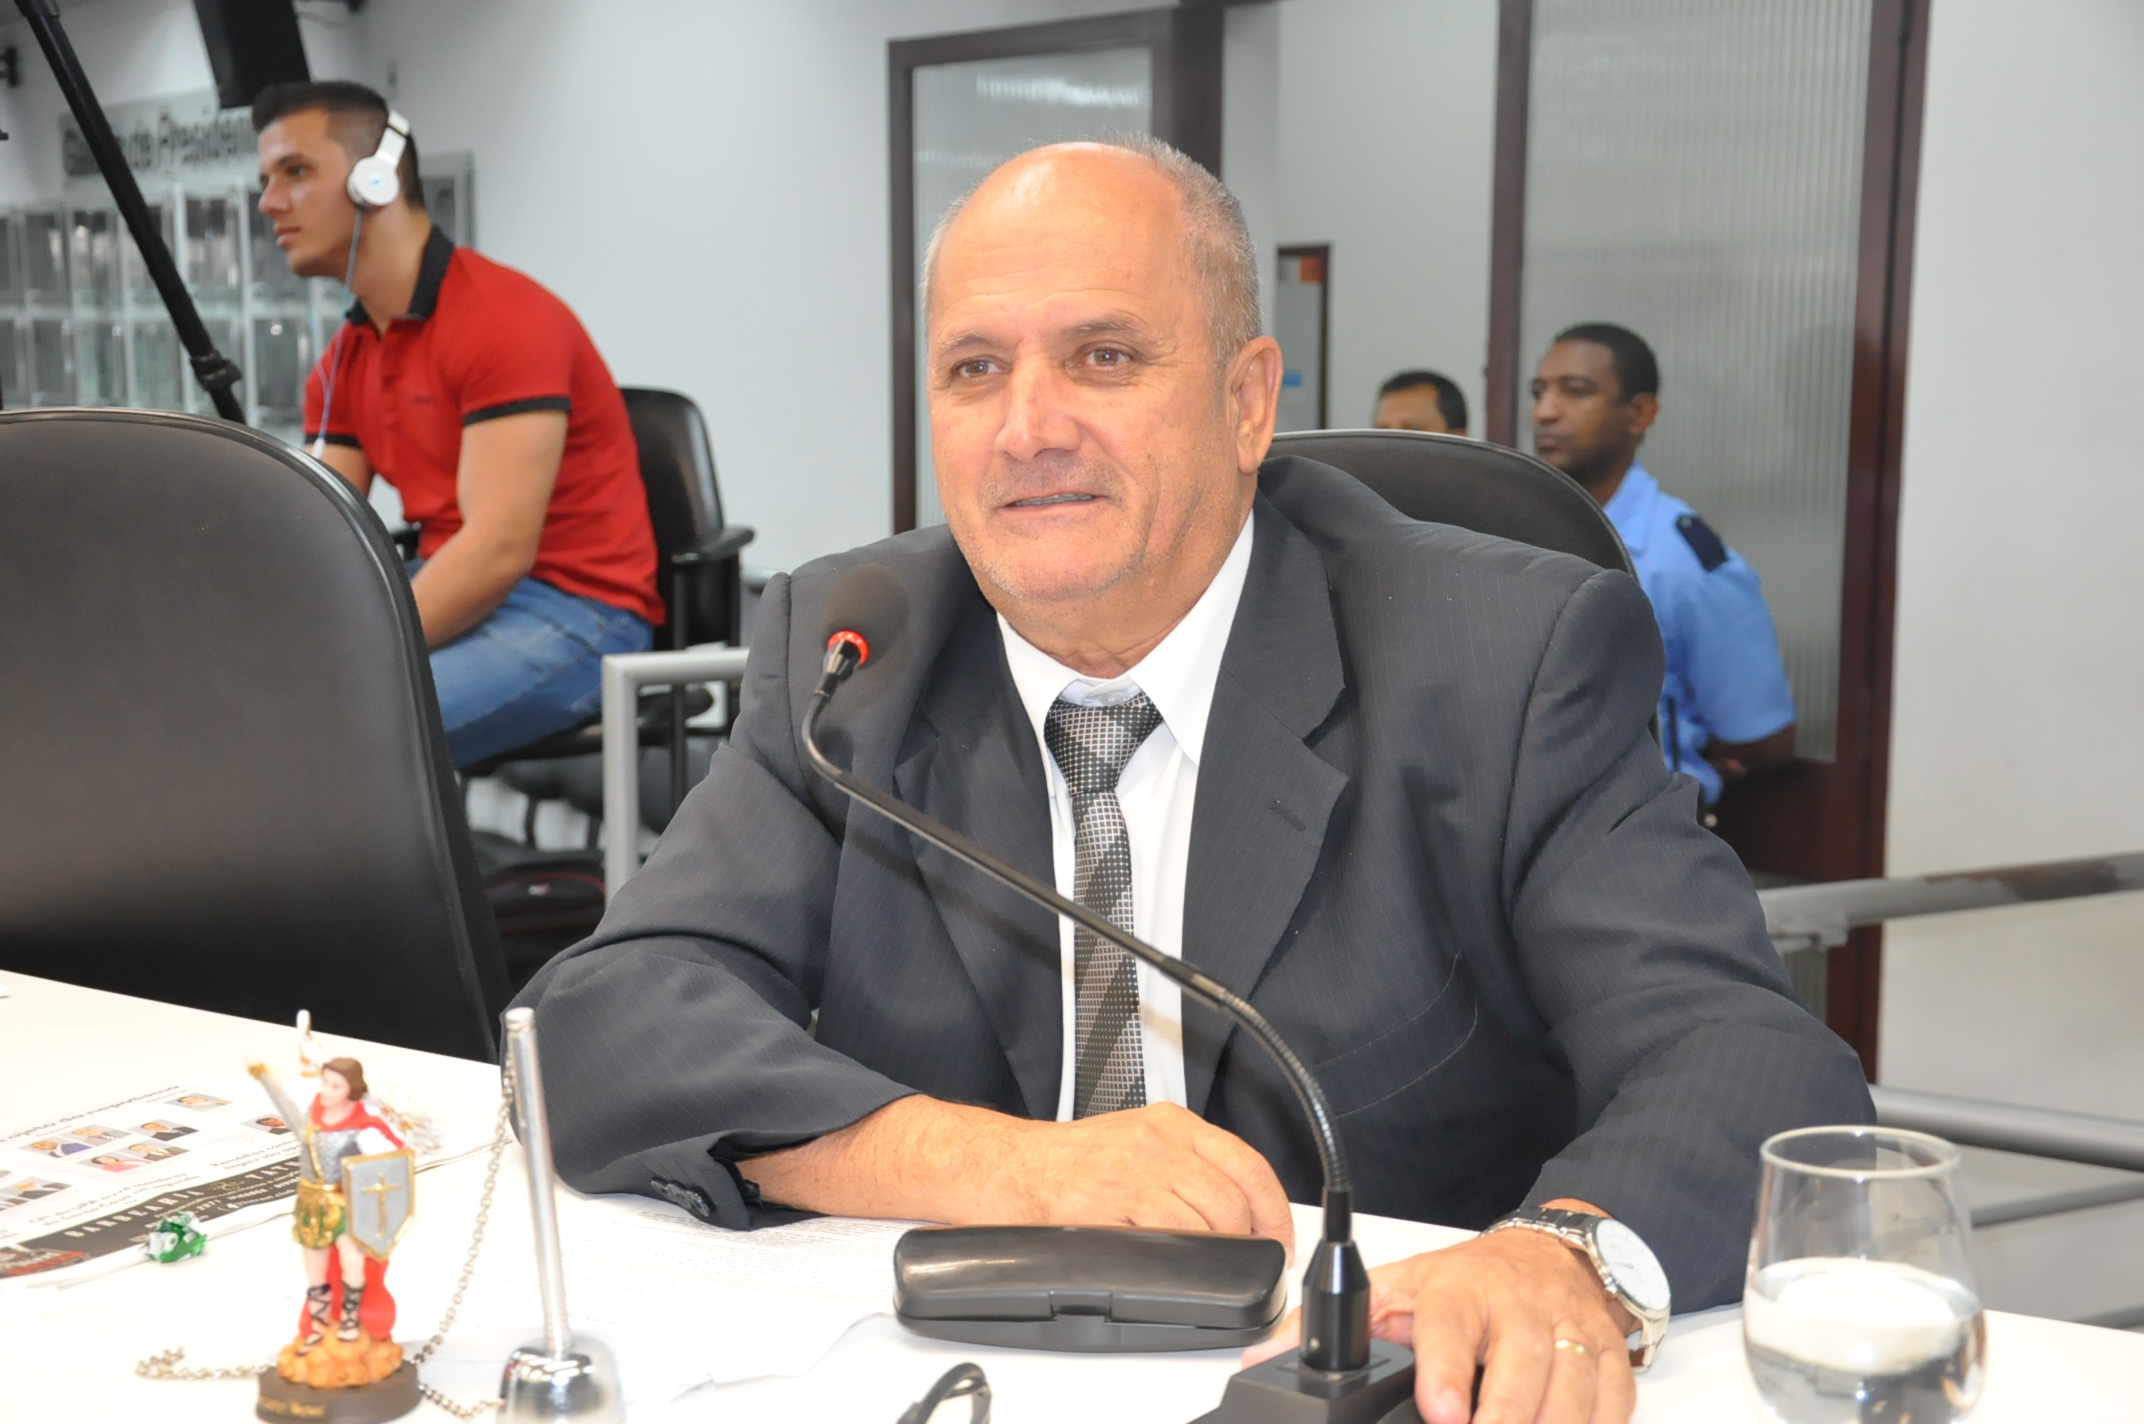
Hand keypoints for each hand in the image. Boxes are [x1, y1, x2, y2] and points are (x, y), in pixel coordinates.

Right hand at [740, 1096, 1294, 1252]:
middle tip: (1249, 1264)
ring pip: (1207, 1221)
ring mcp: (1131, 1172)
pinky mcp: (1105, 1205)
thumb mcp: (1135, 1144)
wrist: (999, 1168)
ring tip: (1207, 1266)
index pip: (1248, 1165)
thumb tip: (1239, 1210)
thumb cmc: (1063, 1164)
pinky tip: (1169, 1265)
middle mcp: (1156, 1141)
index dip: (1274, 1213)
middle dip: (1249, 1241)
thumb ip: (1184, 1165)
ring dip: (1217, 1253)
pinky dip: (1179, 1259)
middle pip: (1235, 1200)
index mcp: (1169, 1124)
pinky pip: (1164, 1239)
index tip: (1280, 1242)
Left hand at [1243, 1203, 1636, 1423]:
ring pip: (1573, 1391)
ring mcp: (1571, 1333)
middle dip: (1506, 1418)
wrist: (1546, 1254)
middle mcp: (1519, 1309)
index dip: (1445, 1372)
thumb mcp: (1394, 1291)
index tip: (1442, 1412)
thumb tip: (1261, 1360)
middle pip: (1522, 1368)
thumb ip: (1327, 1328)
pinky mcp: (1611, 1359)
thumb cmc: (1465, 1284)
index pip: (1450, 1328)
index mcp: (1458, 1292)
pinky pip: (1614, 1405)